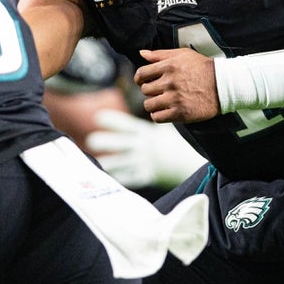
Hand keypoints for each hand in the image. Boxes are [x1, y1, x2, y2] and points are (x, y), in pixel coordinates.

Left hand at [85, 109, 205, 189]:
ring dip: (109, 162)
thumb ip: (158, 119)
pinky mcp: (150, 175)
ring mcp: (147, 162)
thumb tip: (153, 105)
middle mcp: (145, 147)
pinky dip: (121, 178)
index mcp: (149, 133)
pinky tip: (108, 178)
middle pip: (122, 143)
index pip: (128, 125)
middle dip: (106, 141)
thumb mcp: (168, 129)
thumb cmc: (178, 145)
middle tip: (91, 141)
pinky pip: (132, 178)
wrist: (193, 164)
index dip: (113, 121)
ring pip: (124, 162)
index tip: (98, 117)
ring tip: (96, 161)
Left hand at [135, 48, 220, 122]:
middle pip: (145, 90)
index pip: (141, 74)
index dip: (139, 78)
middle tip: (159, 91)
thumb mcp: (183, 54)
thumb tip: (141, 53)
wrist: (223, 85)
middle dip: (149, 91)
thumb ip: (160, 54)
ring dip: (153, 104)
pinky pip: (157, 117)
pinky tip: (165, 111)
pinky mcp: (180, 113)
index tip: (142, 82)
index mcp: (168, 66)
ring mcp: (175, 99)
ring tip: (161, 102)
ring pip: (149, 105)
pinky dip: (158, 115)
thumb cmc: (202, 67)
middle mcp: (170, 82)